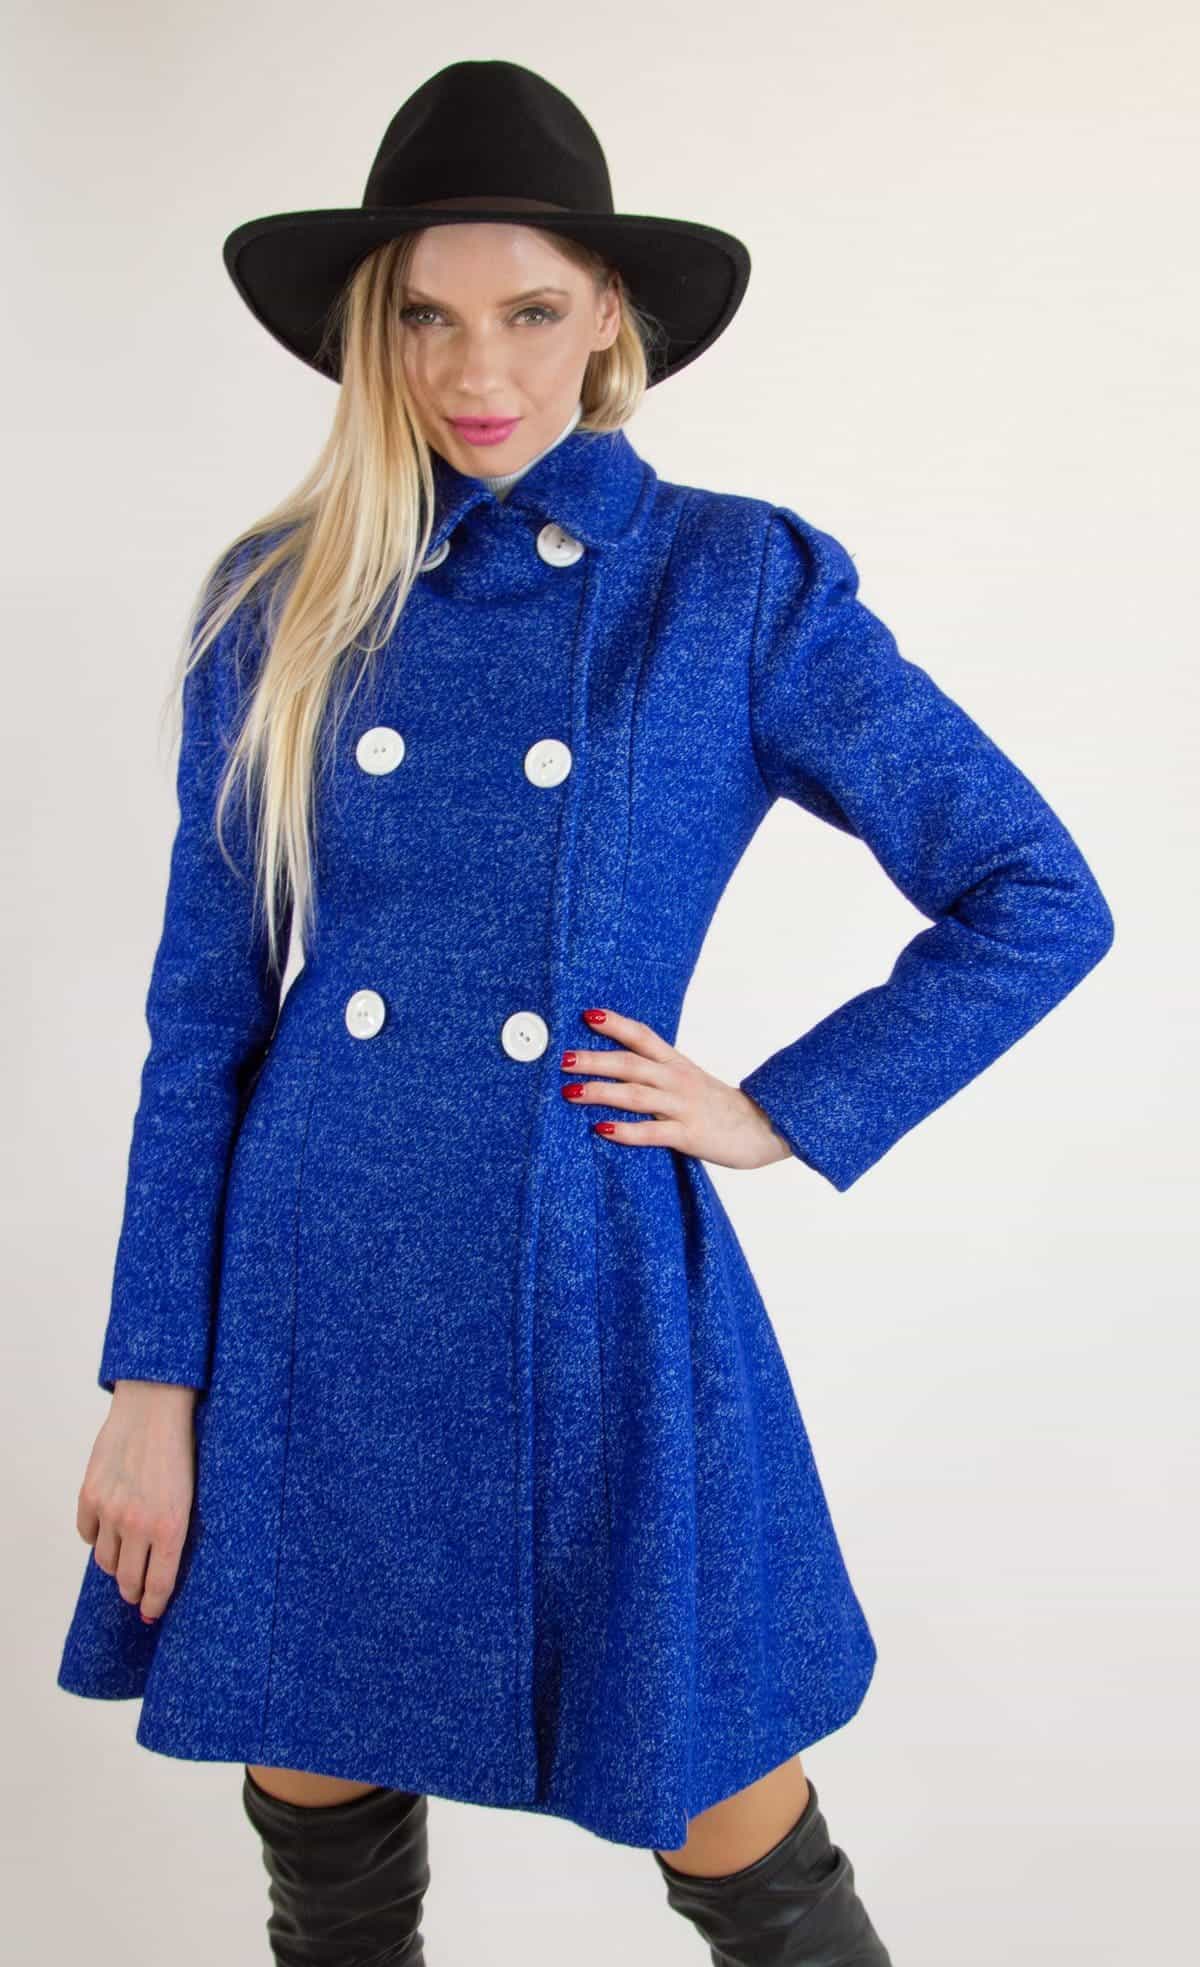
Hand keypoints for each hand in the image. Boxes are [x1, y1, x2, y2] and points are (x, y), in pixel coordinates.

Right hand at [75, 1380, 197, 1623]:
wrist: (156, 1405)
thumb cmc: (183, 1447)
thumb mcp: (192, 1493)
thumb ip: (178, 1528)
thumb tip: (165, 1565)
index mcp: (172, 1525)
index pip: (159, 1584)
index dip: (154, 1604)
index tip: (151, 1612)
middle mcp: (138, 1523)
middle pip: (128, 1580)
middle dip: (133, 1593)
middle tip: (136, 1594)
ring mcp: (110, 1510)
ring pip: (106, 1561)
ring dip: (115, 1566)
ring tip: (125, 1560)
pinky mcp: (89, 1495)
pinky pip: (87, 1534)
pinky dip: (96, 1537)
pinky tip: (108, 1531)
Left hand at [561, 1007, 794, 1169]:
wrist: (764, 1127)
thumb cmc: (719, 1106)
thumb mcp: (689, 1080)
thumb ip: (658, 1072)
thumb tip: (618, 1067)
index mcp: (676, 1063)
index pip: (643, 1036)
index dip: (616, 1024)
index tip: (587, 1014)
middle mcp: (677, 1080)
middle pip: (631, 1063)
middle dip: (595, 1059)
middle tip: (563, 1058)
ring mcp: (683, 1107)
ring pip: (635, 1095)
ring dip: (601, 1092)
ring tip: (571, 1091)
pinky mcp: (689, 1135)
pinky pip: (652, 1132)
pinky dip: (625, 1130)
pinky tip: (602, 1129)